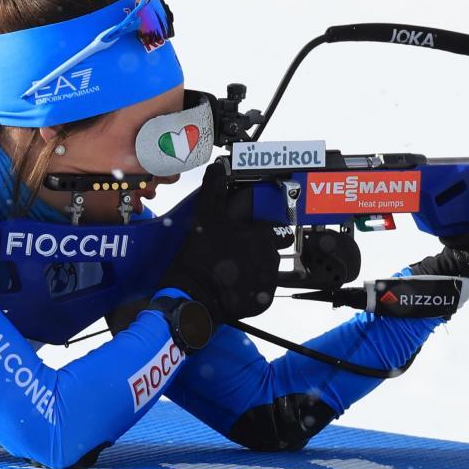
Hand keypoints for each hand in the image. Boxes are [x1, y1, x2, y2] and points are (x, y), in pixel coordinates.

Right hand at [160, 162, 284, 323]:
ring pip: (267, 270)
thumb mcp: (206, 217)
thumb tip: (217, 168)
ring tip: (231, 269)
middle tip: (236, 252)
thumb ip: (214, 190)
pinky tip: (232, 285)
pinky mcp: (263, 300)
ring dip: (254, 268)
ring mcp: (269, 281)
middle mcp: (272, 257)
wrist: (194, 295)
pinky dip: (250, 288)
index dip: (259, 230)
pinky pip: (261, 291)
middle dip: (258, 249)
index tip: (245, 234)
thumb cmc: (202, 255)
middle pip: (271, 250)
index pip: (274, 229)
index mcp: (263, 235)